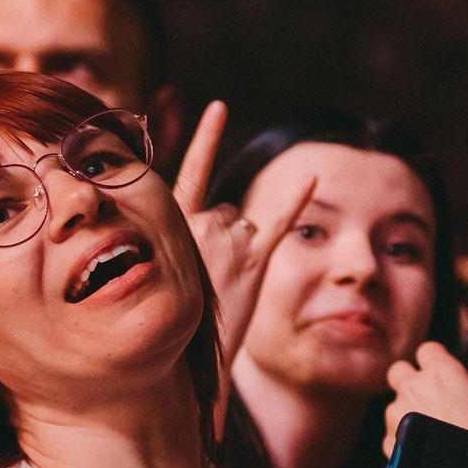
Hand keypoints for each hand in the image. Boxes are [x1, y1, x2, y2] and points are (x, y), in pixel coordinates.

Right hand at [170, 101, 316, 363]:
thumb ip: (168, 230)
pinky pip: (279, 222)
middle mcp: (200, 225)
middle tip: (208, 276)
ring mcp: (229, 242)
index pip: (192, 173)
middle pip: (223, 208)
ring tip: (226, 282)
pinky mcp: (256, 260)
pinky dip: (298, 199)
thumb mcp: (154, 265)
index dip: (208, 140)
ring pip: (244, 221)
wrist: (184, 359)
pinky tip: (313, 174)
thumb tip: (189, 204)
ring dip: (241, 244)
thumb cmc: (168, 313)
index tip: (218, 107)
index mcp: (169, 224)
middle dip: (221, 234)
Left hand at [384, 343, 467, 458]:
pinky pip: (391, 432)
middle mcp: (414, 387)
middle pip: (399, 371)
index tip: (440, 373)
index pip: (428, 350)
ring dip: (405, 414)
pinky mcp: (389, 440)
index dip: (434, 361)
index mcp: (443, 374)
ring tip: (430, 436)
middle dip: (408, 380)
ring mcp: (397, 414)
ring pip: (394, 404)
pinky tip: (422, 454)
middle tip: (426, 398)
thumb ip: (465, 394)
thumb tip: (457, 396)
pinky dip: (402, 440)